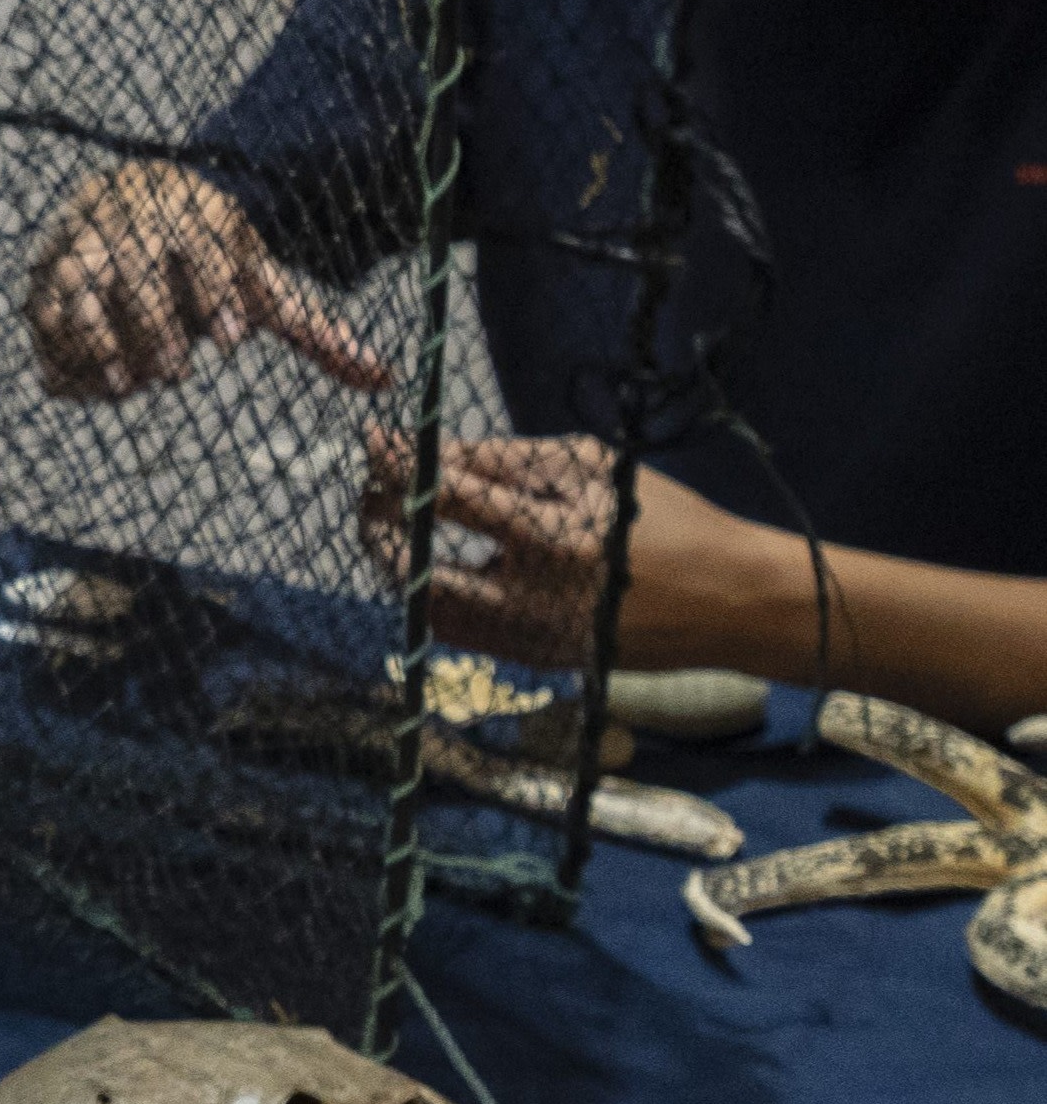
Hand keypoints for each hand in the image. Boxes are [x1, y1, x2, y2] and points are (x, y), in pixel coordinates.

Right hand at [27, 161, 391, 400]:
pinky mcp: (44, 271)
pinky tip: (81, 386)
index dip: (216, 288)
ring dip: (94, 337)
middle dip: (152, 321)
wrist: (138, 198)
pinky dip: (55, 347)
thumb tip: (384, 377)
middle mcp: (130, 221)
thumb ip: (313, 329)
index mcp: (190, 211)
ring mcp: (80, 244)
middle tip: (174, 374)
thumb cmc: (208, 253)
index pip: (202, 241)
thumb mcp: (261, 282)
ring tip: (124, 386)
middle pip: (133, 264)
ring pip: (73, 282)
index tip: (232, 343)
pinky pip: (38, 308)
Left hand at [358, 429, 763, 668]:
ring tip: (395, 526)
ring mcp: (529, 638)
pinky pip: (458, 632)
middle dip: (378, 524)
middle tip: (374, 492)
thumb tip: (433, 450)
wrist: (730, 601)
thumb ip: (507, 460)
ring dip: (397, 564)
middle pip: (413, 566)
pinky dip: (432, 596)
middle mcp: (531, 597)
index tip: (373, 441)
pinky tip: (432, 563)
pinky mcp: (533, 662)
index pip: (444, 496)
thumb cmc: (664, 519)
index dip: (397, 464)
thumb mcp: (592, 469)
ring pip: (425, 608)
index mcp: (551, 536)